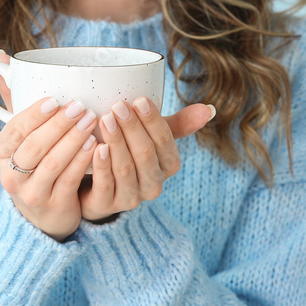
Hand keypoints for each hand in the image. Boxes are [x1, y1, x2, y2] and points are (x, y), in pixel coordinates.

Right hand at [0, 50, 98, 241]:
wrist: (44, 214)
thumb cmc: (36, 163)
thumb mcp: (23, 135)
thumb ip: (14, 99)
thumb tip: (0, 57)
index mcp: (0, 153)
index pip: (15, 130)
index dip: (34, 114)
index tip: (55, 100)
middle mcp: (10, 175)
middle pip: (34, 146)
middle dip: (58, 125)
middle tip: (80, 107)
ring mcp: (30, 194)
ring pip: (52, 163)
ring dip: (73, 140)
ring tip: (92, 122)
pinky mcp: (52, 206)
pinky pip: (69, 181)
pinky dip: (83, 162)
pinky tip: (96, 146)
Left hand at [78, 97, 214, 221]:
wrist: (97, 188)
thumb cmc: (129, 155)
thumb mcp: (151, 139)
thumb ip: (176, 124)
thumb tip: (209, 108)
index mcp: (169, 166)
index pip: (165, 142)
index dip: (153, 121)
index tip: (139, 100)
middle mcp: (153, 185)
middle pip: (145, 154)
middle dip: (132, 128)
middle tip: (118, 106)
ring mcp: (131, 198)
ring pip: (125, 169)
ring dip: (116, 142)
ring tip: (105, 119)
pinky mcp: (107, 205)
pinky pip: (106, 184)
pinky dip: (101, 164)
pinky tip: (95, 146)